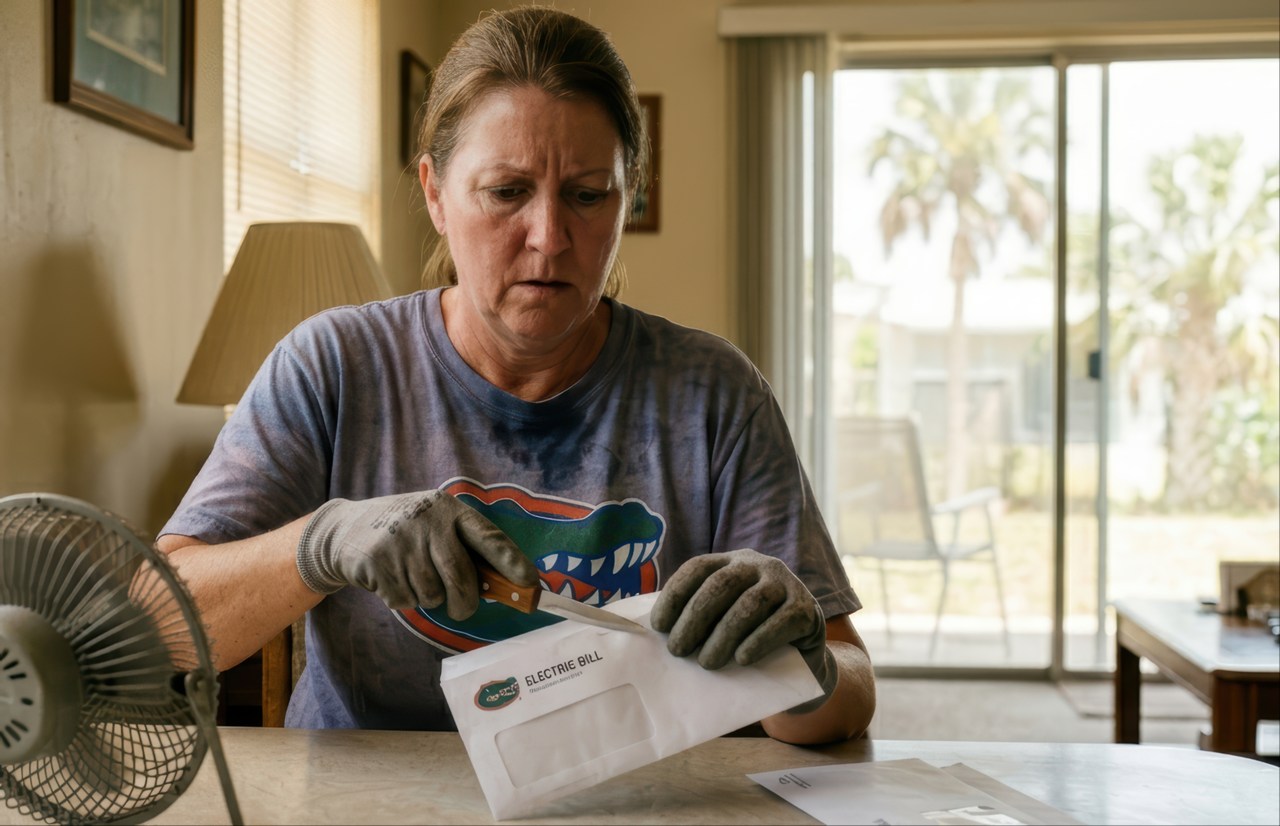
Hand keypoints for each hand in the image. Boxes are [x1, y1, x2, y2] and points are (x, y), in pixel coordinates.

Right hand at [296, 490, 536, 617]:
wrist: (345, 529)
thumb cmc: (406, 533)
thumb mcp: (435, 527)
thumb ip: (463, 549)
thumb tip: (502, 586)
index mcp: (449, 510)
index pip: (488, 537)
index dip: (511, 561)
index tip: (530, 583)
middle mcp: (427, 522)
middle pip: (460, 577)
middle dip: (465, 602)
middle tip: (462, 609)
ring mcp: (401, 542)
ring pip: (433, 594)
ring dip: (428, 598)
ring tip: (412, 576)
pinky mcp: (378, 563)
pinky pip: (407, 600)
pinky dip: (404, 599)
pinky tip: (392, 578)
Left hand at [650, 548, 836, 712]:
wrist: (801, 657)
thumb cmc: (750, 638)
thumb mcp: (723, 620)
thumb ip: (698, 618)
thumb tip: (659, 635)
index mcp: (732, 562)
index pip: (697, 568)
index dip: (675, 594)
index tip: (659, 626)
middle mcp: (759, 565)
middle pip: (721, 584)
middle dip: (694, 618)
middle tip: (678, 650)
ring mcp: (786, 584)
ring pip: (750, 604)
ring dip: (723, 636)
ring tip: (707, 663)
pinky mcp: (807, 608)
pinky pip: (780, 622)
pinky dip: (757, 641)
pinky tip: (742, 659)